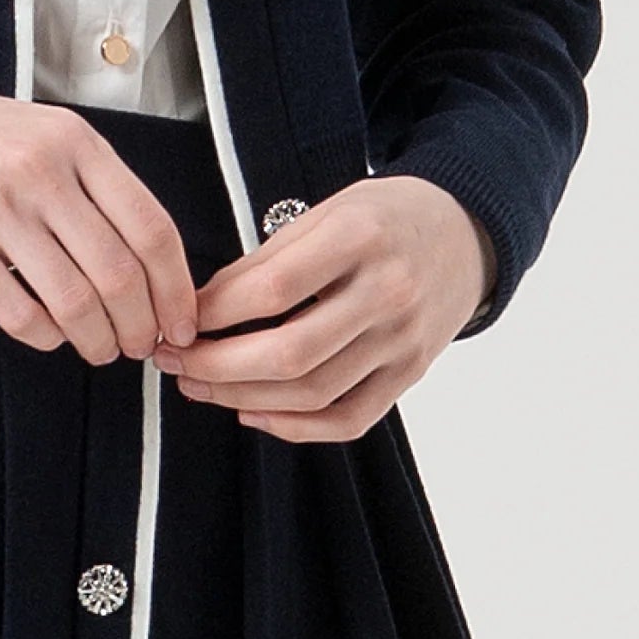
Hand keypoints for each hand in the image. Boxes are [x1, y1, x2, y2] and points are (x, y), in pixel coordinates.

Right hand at [0, 74, 200, 363]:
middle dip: (142, 326)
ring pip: (74, 301)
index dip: (177, 289)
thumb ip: (96, 183)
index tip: (182, 321)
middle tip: (142, 346)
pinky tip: (51, 335)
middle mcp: (40, 171)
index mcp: (75, 141)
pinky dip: (46, 337)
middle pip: (119, 273)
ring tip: (101, 349)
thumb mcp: (43, 132)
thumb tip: (153, 264)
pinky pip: (18, 313)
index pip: (152, 227)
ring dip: (98, 341)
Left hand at [150, 176, 496, 442]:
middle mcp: (387, 292)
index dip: (215, 311)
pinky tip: (252, 412)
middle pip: (290, 352)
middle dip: (216, 365)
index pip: (273, 288)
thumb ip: (269, 258)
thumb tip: (204, 306)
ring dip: (242, 397)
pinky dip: (295, 427)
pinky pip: (349, 420)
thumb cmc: (382, 217)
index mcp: (359, 237)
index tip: (177, 318)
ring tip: (198, 385)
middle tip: (172, 360)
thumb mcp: (326, 210)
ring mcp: (403, 341)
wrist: (466, 232)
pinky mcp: (411, 374)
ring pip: (313, 392)